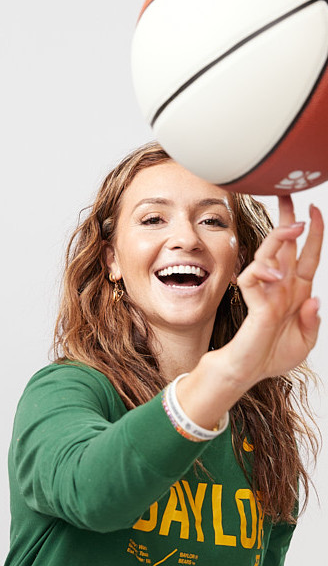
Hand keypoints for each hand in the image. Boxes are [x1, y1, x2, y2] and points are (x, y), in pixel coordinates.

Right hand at [224, 196, 322, 386]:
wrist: (250, 371)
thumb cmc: (273, 355)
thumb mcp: (306, 341)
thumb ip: (312, 321)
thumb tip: (315, 300)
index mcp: (298, 291)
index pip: (307, 255)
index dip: (314, 233)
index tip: (314, 211)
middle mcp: (283, 286)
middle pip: (286, 245)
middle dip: (288, 219)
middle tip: (288, 195)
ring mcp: (268, 291)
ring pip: (271, 253)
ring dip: (282, 237)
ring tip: (294, 226)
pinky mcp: (254, 300)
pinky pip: (255, 277)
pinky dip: (263, 271)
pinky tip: (273, 274)